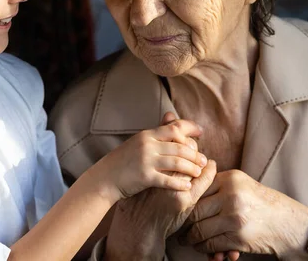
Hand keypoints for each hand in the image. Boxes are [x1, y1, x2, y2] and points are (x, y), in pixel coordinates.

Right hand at [104, 113, 217, 260]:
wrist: (103, 178)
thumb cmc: (122, 162)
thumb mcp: (137, 143)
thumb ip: (155, 134)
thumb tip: (172, 121)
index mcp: (147, 135)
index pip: (174, 127)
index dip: (190, 128)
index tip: (200, 133)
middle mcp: (147, 145)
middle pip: (180, 146)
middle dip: (195, 153)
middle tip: (204, 160)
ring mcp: (145, 160)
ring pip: (177, 162)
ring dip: (191, 168)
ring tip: (198, 173)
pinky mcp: (144, 177)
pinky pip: (167, 180)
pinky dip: (180, 183)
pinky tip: (187, 186)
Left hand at [184, 169, 307, 257]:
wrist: (286, 223)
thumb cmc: (259, 202)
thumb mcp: (240, 184)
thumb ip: (216, 183)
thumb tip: (185, 187)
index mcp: (229, 179)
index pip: (197, 190)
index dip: (185, 202)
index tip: (179, 209)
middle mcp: (232, 196)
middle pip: (194, 211)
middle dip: (184, 222)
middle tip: (178, 228)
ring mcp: (235, 217)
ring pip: (199, 230)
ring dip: (191, 238)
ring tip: (187, 239)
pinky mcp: (238, 237)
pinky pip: (210, 245)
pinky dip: (203, 248)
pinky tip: (202, 248)